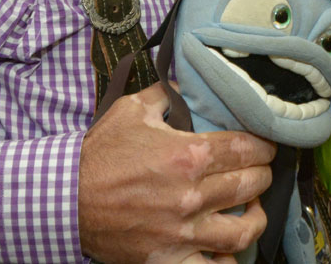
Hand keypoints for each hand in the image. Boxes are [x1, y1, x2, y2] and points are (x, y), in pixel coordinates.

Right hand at [78, 83, 274, 263]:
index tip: (265, 145)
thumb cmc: (99, 155)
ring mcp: (182, 232)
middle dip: (262, 175)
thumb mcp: (132, 110)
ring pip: (242, 230)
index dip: (263, 145)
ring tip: (252, 207)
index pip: (246, 149)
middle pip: (251, 184)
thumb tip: (190, 84)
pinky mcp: (168, 259)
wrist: (64, 199)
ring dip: (255, 216)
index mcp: (187, 156)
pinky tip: (226, 248)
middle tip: (260, 170)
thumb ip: (167, 93)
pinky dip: (225, 260)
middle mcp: (190, 195)